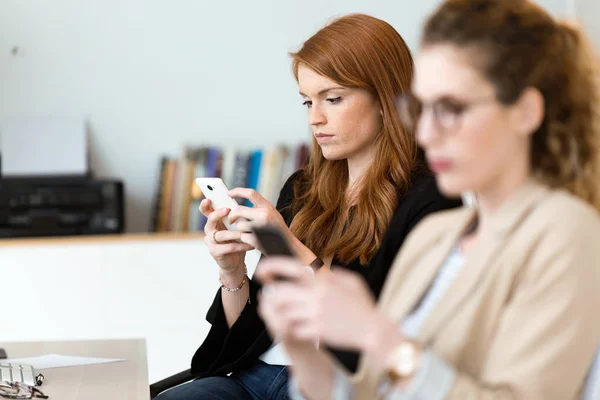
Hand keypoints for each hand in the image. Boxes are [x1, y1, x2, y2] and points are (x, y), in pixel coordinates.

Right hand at [200, 198, 253, 272]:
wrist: (235, 261)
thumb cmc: (236, 240)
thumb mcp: (237, 226)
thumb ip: (236, 217)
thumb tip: (242, 207)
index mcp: (214, 221)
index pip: (206, 210)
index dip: (205, 204)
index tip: (209, 199)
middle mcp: (210, 229)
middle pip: (210, 219)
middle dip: (218, 214)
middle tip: (227, 210)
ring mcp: (210, 241)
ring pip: (220, 235)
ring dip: (234, 233)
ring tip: (244, 232)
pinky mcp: (215, 252)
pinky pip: (228, 247)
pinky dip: (240, 246)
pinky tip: (249, 245)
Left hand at [227, 188, 291, 249]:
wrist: (288, 246)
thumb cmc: (278, 231)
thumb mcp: (272, 214)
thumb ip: (259, 208)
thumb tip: (239, 206)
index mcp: (268, 206)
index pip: (250, 193)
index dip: (238, 191)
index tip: (229, 193)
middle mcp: (265, 214)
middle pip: (239, 210)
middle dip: (232, 216)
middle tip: (231, 220)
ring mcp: (261, 227)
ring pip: (240, 225)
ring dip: (242, 230)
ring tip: (251, 233)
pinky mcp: (257, 238)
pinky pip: (243, 236)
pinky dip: (245, 239)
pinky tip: (253, 240)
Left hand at [257, 258, 382, 350]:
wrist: (373, 330)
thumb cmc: (363, 305)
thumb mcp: (351, 281)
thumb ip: (332, 274)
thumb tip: (318, 270)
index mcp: (323, 281)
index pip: (289, 267)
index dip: (271, 265)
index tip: (261, 269)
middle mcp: (316, 296)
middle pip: (279, 293)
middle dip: (272, 295)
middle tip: (272, 297)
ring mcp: (314, 314)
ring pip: (283, 312)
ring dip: (283, 313)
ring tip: (290, 313)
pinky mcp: (315, 331)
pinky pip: (294, 329)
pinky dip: (295, 328)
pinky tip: (303, 328)